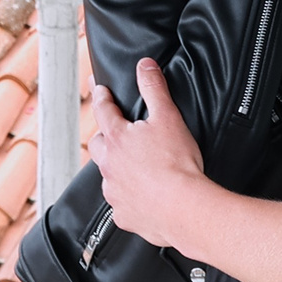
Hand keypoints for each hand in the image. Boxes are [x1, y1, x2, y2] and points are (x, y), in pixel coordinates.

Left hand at [86, 60, 206, 249]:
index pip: (103, 110)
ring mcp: (114, 192)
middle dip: (103, 136)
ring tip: (132, 167)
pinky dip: (128, 198)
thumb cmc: (177, 164)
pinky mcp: (123, 215)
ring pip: (108, 176)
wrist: (185, 208)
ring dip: (116, 169)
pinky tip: (142, 197)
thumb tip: (145, 66)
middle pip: (97, 145)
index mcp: (117, 139)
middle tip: (113, 133)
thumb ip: (154, 88)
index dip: (101, 96)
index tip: (99, 90)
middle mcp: (109, 165)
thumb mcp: (168, 117)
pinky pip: (121, 204)